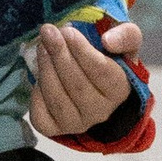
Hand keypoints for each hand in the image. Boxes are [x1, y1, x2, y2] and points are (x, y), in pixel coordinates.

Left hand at [26, 20, 141, 136]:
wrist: (95, 87)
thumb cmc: (109, 59)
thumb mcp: (125, 41)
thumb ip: (126, 35)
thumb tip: (108, 40)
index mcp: (119, 90)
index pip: (101, 72)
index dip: (82, 51)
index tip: (68, 31)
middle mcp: (101, 112)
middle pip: (77, 85)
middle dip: (59, 55)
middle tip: (48, 32)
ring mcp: (77, 124)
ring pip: (57, 99)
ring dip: (46, 69)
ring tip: (42, 46)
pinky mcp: (54, 129)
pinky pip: (40, 115)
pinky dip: (35, 93)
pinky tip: (38, 75)